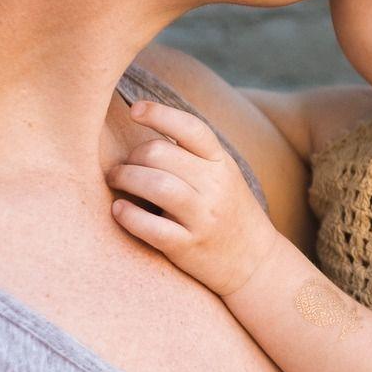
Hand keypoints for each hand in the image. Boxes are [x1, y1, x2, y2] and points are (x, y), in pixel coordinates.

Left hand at [107, 100, 280, 296]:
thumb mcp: (222, 176)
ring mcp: (203, 217)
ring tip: (115, 180)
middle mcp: (215, 185)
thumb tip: (148, 129)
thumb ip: (192, 155)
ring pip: (155, 184)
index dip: (159, 114)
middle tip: (121, 167)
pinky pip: (151, 227)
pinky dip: (128, 215)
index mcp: (221, 162)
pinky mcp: (188, 246)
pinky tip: (118, 210)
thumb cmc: (229, 212)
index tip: (134, 110)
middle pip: (160, 153)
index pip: (190, 127)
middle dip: (131, 156)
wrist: (256, 262)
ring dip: (125, 178)